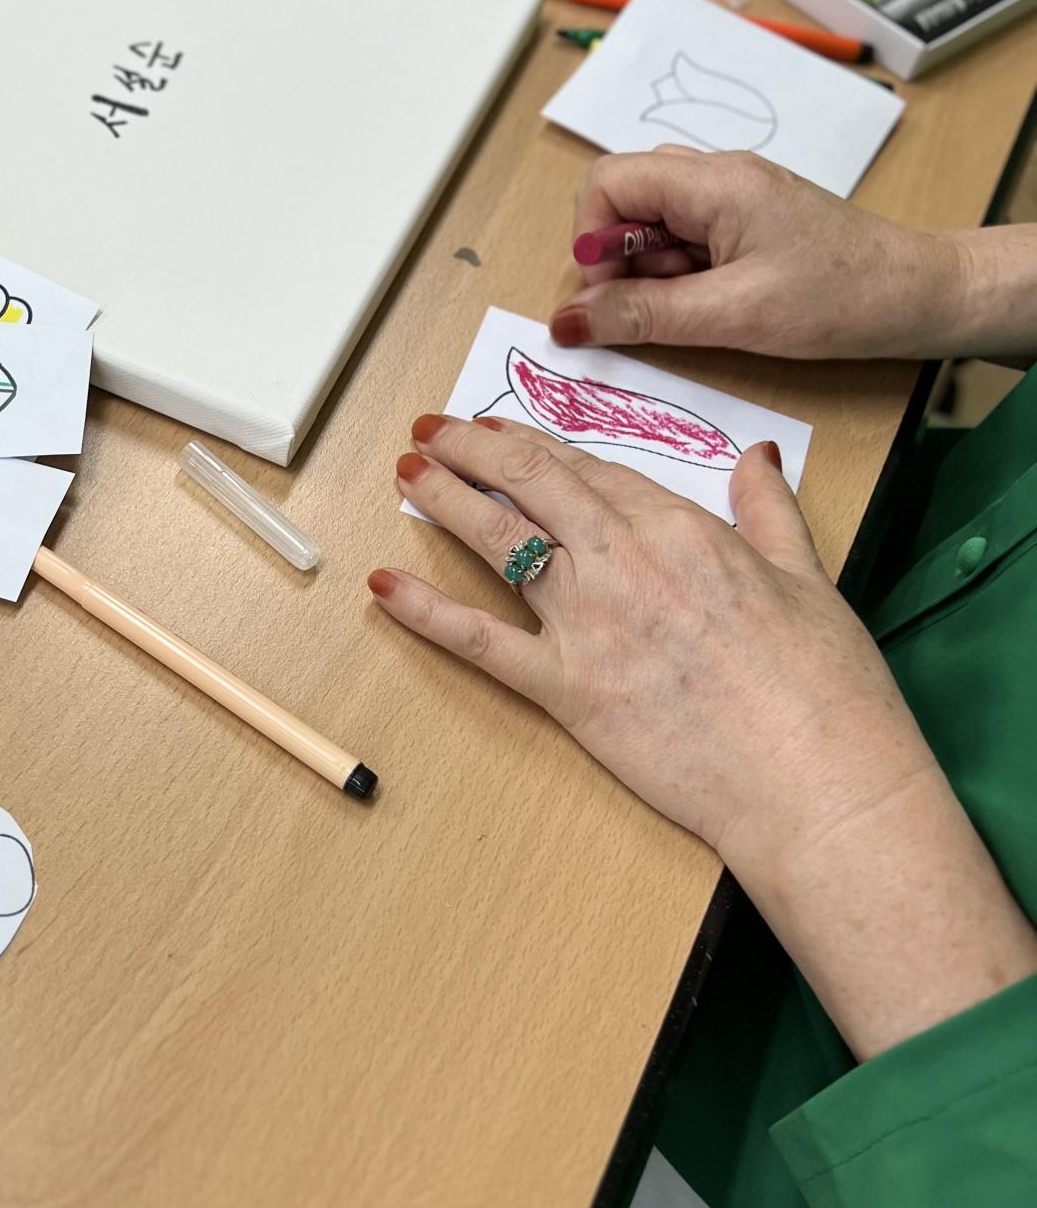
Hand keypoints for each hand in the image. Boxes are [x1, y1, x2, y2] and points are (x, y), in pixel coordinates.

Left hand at [371, 414, 1036, 1056]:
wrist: (813, 777)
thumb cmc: (824, 686)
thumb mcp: (807, 577)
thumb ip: (768, 511)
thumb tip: (755, 457)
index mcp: (680, 528)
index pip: (589, 470)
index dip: (535, 445)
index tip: (502, 430)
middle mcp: (622, 561)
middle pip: (531, 485)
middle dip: (472, 448)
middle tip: (432, 431)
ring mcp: (587, 623)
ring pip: (498, 542)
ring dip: (445, 500)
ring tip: (408, 473)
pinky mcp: (565, 689)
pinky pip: (479, 641)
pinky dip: (424, 611)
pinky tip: (383, 585)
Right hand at [552, 147, 963, 361]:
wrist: (921, 296)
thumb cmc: (840, 299)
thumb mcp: (731, 315)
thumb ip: (643, 316)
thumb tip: (564, 322)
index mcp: (712, 181)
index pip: (608, 183)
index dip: (592, 241)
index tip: (611, 298)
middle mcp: (717, 176)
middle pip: (625, 202)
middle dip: (620, 264)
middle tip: (656, 314)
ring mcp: (732, 198)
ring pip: (652, 226)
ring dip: (651, 275)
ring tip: (698, 313)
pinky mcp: (746, 223)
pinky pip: (685, 241)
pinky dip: (681, 279)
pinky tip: (716, 307)